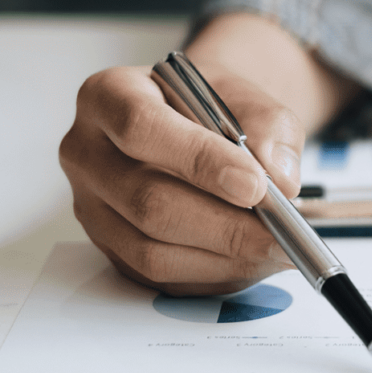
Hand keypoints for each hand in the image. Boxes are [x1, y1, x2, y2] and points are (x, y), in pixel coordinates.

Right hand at [60, 63, 302, 295]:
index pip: (142, 128)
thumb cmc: (219, 107)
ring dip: (225, 258)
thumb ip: (270, 130)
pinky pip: (161, 277)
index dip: (201, 161)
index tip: (255, 184)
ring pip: (152, 251)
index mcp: (109, 95)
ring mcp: (92, 206)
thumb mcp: (251, 98)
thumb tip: (280, 180)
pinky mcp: (111, 247)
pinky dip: (217, 274)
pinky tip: (257, 260)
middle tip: (282, 231)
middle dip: (226, 226)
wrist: (203, 123)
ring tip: (279, 249)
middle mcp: (87, 152)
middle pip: (147, 201)